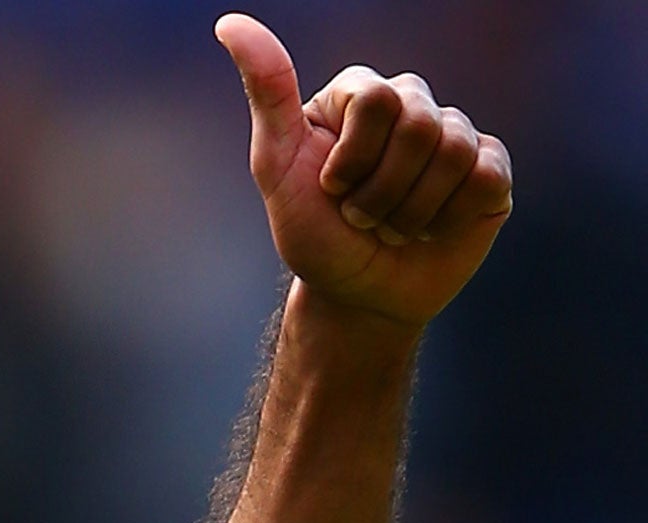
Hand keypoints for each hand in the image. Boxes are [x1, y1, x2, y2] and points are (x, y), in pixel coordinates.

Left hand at [216, 14, 512, 329]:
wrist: (356, 296)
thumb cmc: (314, 234)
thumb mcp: (276, 167)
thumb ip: (266, 92)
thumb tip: (230, 23)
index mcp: (359, 94)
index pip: (375, 100)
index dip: (351, 159)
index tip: (330, 188)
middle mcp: (411, 104)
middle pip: (418, 125)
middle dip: (379, 191)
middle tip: (360, 217)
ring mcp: (455, 134)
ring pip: (453, 153)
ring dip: (410, 211)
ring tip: (392, 227)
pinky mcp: (489, 170)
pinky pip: (484, 177)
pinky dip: (447, 217)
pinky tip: (432, 228)